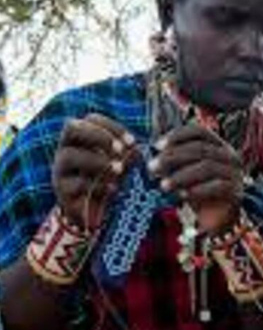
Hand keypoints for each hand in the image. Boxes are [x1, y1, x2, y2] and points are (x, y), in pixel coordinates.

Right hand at [53, 113, 136, 230]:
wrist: (92, 210)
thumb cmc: (108, 178)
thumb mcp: (122, 163)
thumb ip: (129, 154)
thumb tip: (135, 149)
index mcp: (82, 137)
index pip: (91, 119)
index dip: (112, 126)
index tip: (132, 142)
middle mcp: (66, 148)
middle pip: (72, 127)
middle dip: (100, 136)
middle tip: (121, 151)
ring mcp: (60, 169)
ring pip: (70, 155)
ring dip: (98, 161)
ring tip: (119, 170)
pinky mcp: (61, 191)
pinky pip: (76, 184)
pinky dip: (98, 185)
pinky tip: (113, 189)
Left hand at [149, 124, 242, 232]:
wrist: (219, 216)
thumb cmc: (199, 188)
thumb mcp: (186, 171)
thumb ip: (174, 161)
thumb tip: (153, 157)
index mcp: (218, 145)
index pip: (199, 131)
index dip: (178, 135)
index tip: (157, 146)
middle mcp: (229, 155)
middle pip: (200, 148)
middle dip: (172, 157)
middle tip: (152, 167)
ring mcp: (235, 172)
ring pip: (207, 167)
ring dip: (181, 175)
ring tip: (164, 185)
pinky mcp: (236, 191)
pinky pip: (217, 186)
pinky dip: (197, 190)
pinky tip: (182, 195)